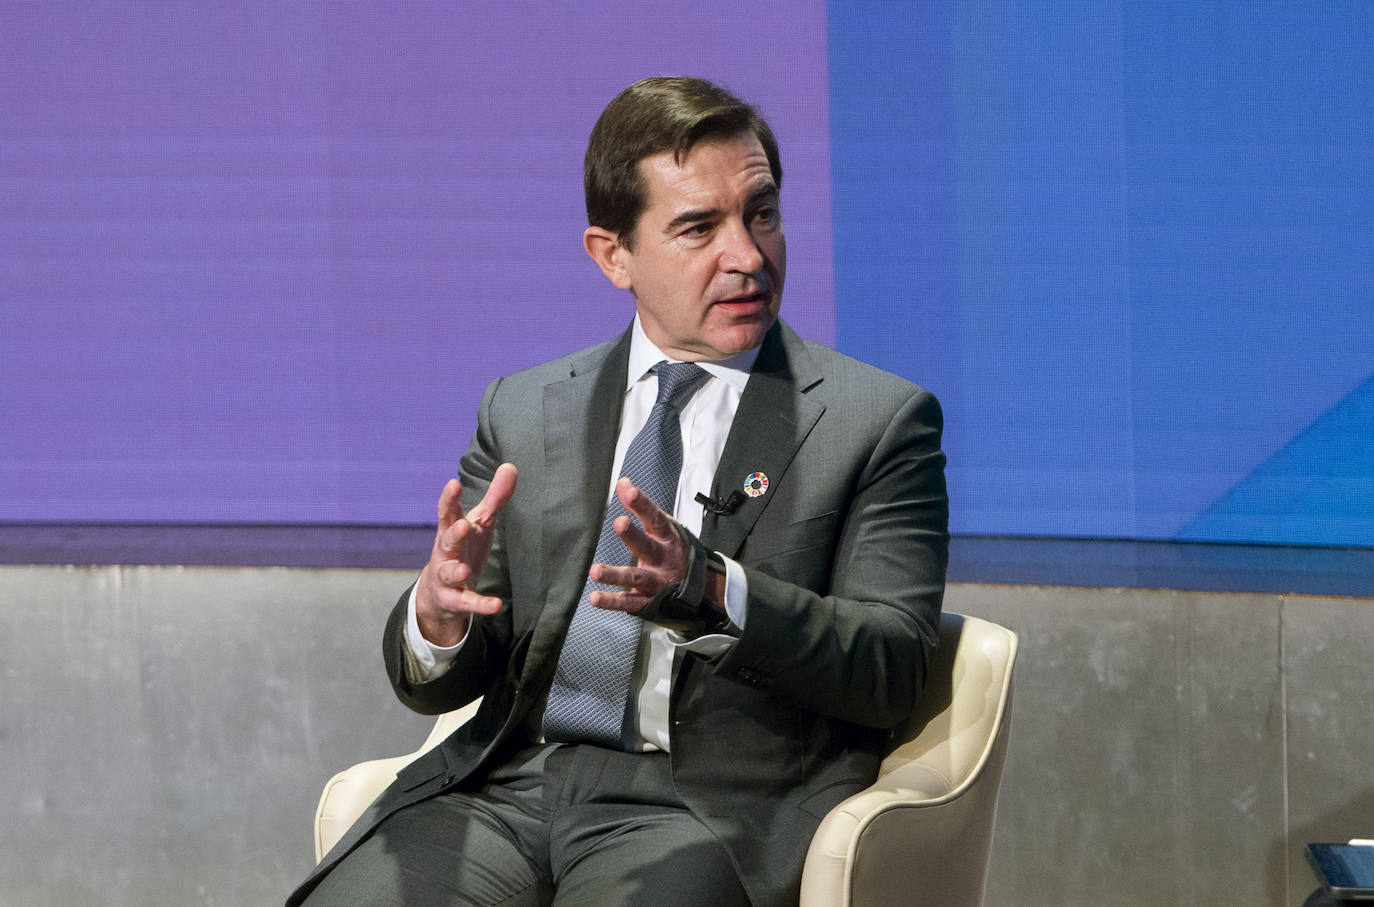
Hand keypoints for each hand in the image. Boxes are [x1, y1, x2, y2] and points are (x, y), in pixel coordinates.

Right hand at [415, 463, 517, 645]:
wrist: (439, 593)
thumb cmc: (462, 548)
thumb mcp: (479, 523)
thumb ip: (494, 498)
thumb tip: (510, 466)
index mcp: (451, 530)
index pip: (447, 512)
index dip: (448, 499)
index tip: (453, 484)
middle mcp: (445, 552)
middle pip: (446, 541)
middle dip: (453, 534)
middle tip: (463, 526)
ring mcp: (446, 577)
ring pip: (448, 573)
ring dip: (456, 571)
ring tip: (464, 570)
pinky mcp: (454, 600)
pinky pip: (466, 603)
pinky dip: (480, 605)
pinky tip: (495, 605)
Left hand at [588, 477, 687, 613]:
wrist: (700, 590)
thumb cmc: (673, 552)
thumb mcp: (662, 528)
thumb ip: (640, 507)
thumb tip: (622, 482)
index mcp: (667, 538)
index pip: (655, 518)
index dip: (642, 504)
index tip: (628, 490)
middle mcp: (663, 559)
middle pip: (647, 546)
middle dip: (633, 535)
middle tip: (619, 522)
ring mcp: (656, 582)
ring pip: (635, 578)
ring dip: (615, 574)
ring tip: (595, 571)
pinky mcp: (647, 601)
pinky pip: (628, 602)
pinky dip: (611, 601)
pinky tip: (594, 597)